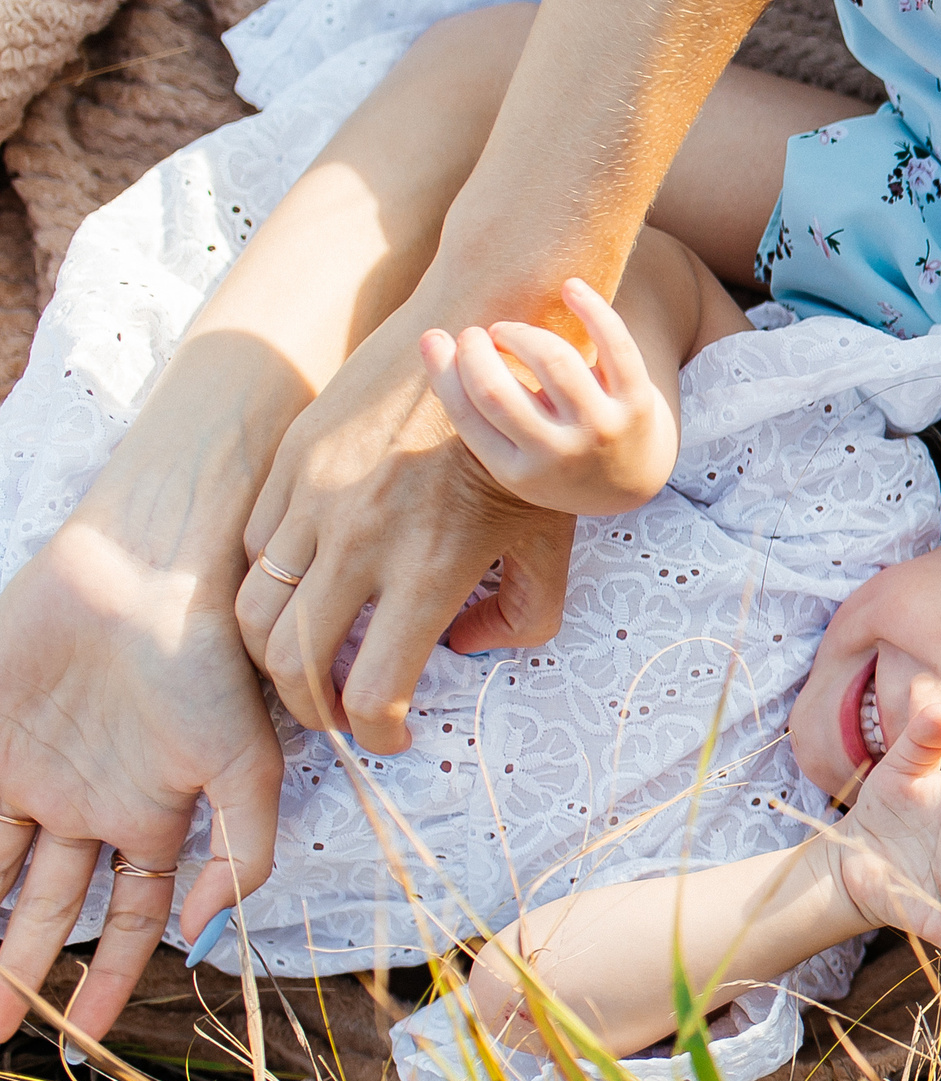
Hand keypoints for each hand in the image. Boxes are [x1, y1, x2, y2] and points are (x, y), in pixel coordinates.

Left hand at [0, 516, 280, 1043]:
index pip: (129, 916)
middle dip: (21, 974)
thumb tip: (204, 934)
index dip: (111, 979)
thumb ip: (242, 853)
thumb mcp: (249, 765)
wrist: (152, 572)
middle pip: (46, 908)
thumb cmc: (213, 661)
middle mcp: (87, 803)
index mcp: (151, 814)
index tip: (85, 1039)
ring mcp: (30, 771)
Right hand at [238, 302, 575, 751]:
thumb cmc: (524, 452)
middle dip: (312, 709)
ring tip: (308, 666)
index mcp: (432, 568)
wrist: (488, 345)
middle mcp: (364, 539)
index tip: (391, 736)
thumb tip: (461, 650)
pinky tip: (299, 598)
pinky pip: (253, 550)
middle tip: (336, 715)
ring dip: (274, 657)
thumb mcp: (549, 542)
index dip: (379, 733)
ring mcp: (318, 498)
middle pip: (294, 663)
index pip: (374, 690)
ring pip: (255, 612)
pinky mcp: (293, 463)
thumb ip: (524, 616)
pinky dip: (264, 591)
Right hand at [421, 277, 678, 517]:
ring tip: (509, 332)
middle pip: (497, 391)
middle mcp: (559, 454)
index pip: (467, 414)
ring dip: (521, 333)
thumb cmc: (555, 456)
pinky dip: (592, 310)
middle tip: (476, 336)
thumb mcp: (513, 458)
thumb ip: (479, 415)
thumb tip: (434, 341)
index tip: (434, 338)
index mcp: (517, 472)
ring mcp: (602, 429)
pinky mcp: (638, 403)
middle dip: (475, 351)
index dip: (442, 369)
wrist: (632, 482)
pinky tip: (570, 288)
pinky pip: (616, 345)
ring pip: (554, 361)